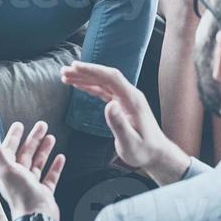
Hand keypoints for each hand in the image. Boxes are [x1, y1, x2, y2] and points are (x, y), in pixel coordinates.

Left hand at [0, 122, 64, 219]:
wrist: (36, 217)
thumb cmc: (21, 195)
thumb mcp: (6, 168)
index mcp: (8, 171)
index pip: (10, 150)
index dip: (14, 137)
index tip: (20, 125)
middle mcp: (19, 178)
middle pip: (26, 154)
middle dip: (34, 139)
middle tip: (42, 125)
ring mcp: (32, 185)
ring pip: (38, 163)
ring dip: (44, 150)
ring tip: (51, 137)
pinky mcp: (44, 193)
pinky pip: (50, 177)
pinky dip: (55, 167)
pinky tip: (60, 157)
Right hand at [61, 62, 190, 183]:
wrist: (156, 154)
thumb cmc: (144, 151)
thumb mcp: (130, 142)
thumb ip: (119, 124)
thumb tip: (108, 104)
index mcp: (132, 100)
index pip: (111, 78)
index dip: (92, 70)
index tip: (75, 67)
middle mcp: (130, 95)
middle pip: (105, 77)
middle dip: (84, 72)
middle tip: (64, 71)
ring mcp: (126, 99)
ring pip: (103, 83)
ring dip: (85, 78)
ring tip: (66, 77)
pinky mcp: (122, 104)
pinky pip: (104, 90)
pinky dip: (91, 86)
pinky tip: (79, 85)